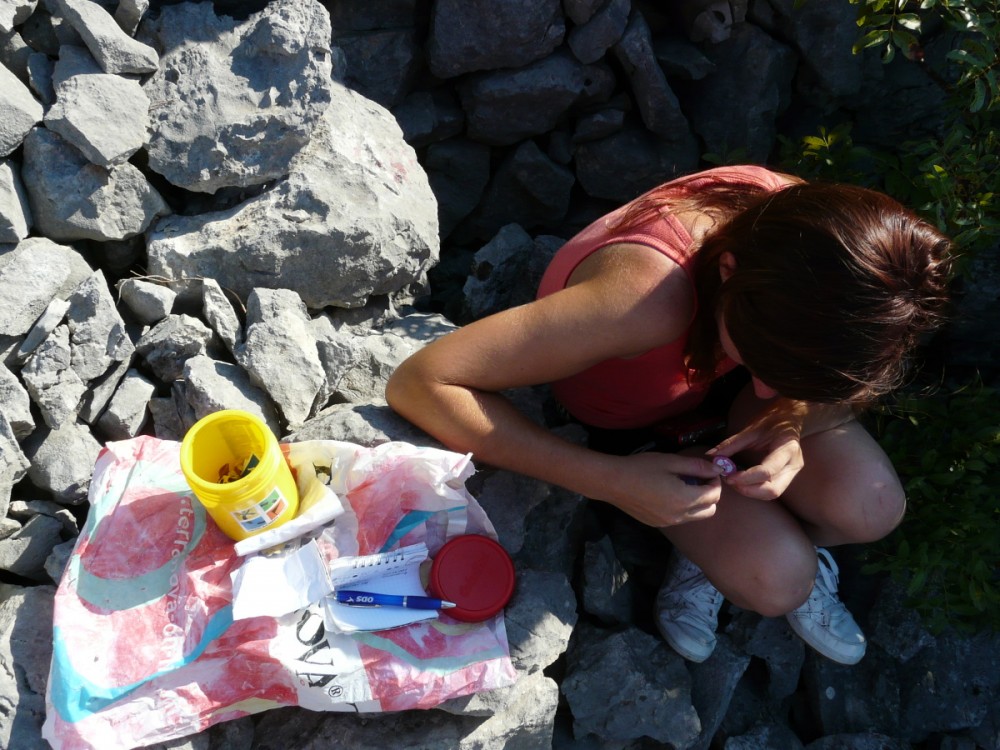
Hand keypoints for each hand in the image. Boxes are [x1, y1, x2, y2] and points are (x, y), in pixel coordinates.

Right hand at [603, 452, 724, 526]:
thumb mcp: (671, 461)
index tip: (707, 470)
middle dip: (710, 494)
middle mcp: (679, 516)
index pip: (714, 495)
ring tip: (682, 485)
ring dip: (697, 502)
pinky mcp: (658, 524)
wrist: (612, 482)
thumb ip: (697, 466)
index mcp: (684, 499)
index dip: (715, 481)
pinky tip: (668, 493)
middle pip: (710, 510)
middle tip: (698, 479)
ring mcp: (668, 523)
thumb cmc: (641, 467)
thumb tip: (718, 469)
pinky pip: (680, 518)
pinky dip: (683, 508)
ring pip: (695, 516)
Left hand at [709, 410, 804, 500]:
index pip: (767, 472)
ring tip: (735, 481)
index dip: (746, 478)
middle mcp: (793, 464)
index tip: (729, 477)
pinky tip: (743, 482)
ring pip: (772, 493)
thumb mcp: (751, 429)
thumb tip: (711, 456)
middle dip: (749, 490)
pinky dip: (756, 489)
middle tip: (731, 481)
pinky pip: (771, 489)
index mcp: (787, 449)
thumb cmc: (772, 420)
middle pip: (773, 490)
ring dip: (751, 492)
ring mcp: (792, 472)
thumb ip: (731, 444)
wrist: (789, 417)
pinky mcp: (788, 476)